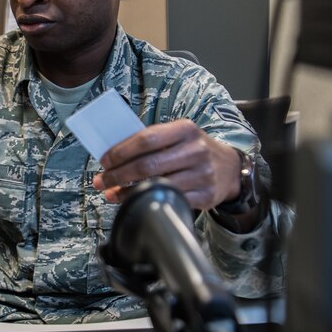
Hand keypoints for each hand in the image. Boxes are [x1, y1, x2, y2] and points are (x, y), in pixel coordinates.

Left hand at [91, 119, 241, 210]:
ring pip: (156, 185)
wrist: (229, 168)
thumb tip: (114, 156)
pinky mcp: (205, 196)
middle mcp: (196, 150)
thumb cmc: (193, 150)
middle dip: (118, 174)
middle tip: (101, 180)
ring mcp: (202, 175)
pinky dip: (146, 201)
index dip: (122, 151)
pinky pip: (168, 200)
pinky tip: (132, 201)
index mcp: (186, 129)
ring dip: (127, 191)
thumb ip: (152, 142)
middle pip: (148, 165)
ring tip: (111, 192)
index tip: (104, 160)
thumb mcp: (179, 137)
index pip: (147, 139)